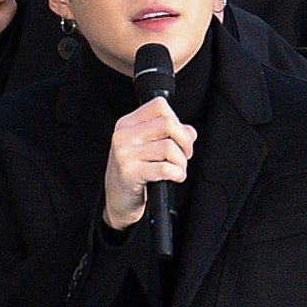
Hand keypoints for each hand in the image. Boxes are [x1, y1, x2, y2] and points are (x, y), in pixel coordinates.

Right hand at [103, 97, 195, 231]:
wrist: (117, 200)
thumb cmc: (134, 173)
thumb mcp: (148, 148)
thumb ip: (170, 134)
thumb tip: (189, 131)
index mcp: (127, 124)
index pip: (159, 106)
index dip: (177, 120)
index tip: (178, 137)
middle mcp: (123, 135)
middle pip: (167, 123)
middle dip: (184, 141)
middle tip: (184, 154)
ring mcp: (124, 154)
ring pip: (169, 147)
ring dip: (181, 162)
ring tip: (177, 169)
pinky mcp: (129, 172)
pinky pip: (164, 168)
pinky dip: (177, 173)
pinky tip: (174, 177)